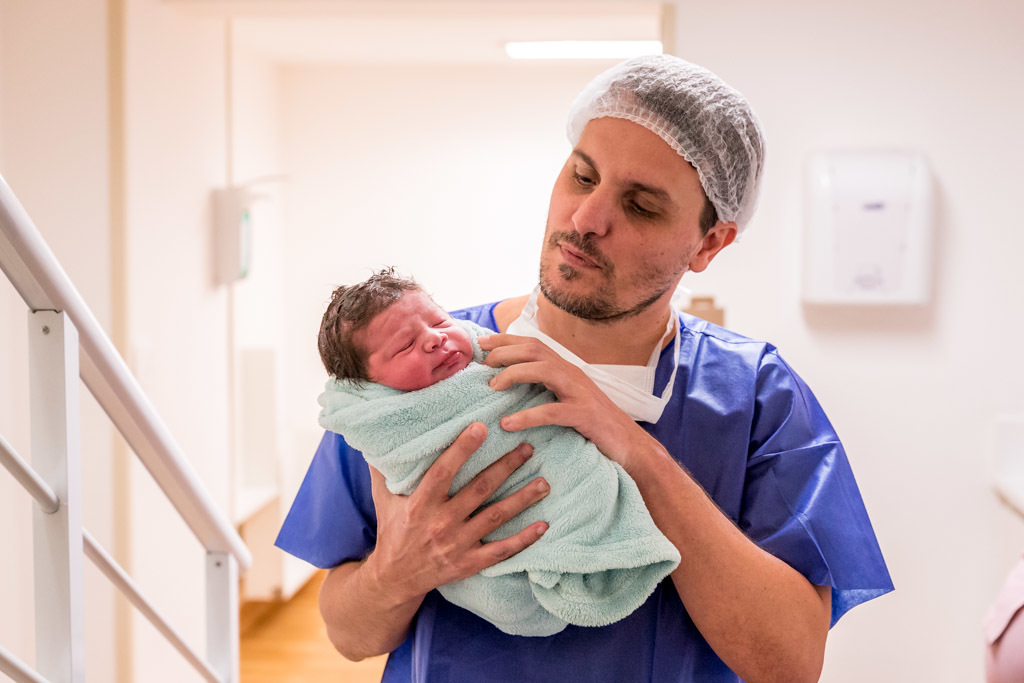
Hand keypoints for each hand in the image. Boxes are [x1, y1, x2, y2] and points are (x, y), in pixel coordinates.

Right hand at [365, 422, 549, 604]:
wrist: (394, 579)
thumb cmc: (392, 530)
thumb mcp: (383, 499)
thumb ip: (384, 469)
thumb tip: (379, 436)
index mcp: (420, 504)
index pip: (443, 472)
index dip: (462, 450)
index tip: (481, 427)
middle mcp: (441, 523)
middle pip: (480, 490)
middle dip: (506, 467)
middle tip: (528, 448)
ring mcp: (457, 545)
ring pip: (496, 517)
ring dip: (522, 499)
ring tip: (544, 483)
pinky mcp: (469, 563)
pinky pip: (502, 551)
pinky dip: (524, 539)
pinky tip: (543, 525)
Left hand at [478, 333, 654, 468]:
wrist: (631, 446)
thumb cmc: (595, 425)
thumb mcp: (568, 400)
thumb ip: (546, 388)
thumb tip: (513, 385)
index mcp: (567, 370)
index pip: (534, 344)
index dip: (507, 340)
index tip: (482, 343)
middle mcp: (573, 374)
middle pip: (536, 350)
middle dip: (506, 351)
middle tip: (483, 364)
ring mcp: (581, 393)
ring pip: (544, 371)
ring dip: (514, 374)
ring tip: (493, 387)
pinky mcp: (585, 416)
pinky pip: (553, 412)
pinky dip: (527, 416)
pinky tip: (508, 423)